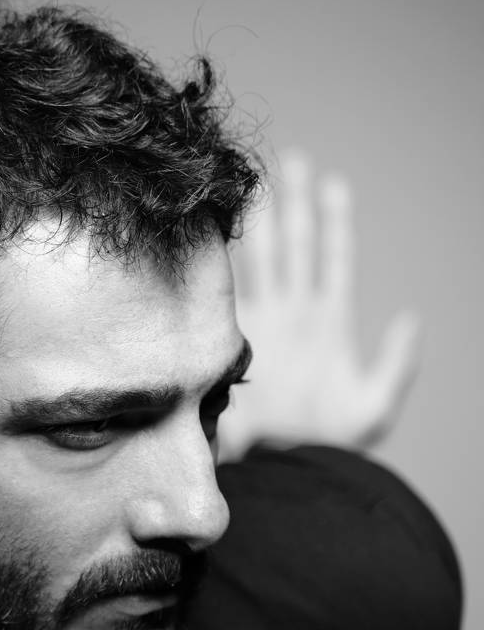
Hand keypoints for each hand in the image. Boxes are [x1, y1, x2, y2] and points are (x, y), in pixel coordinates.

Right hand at [219, 151, 420, 461]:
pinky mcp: (237, 339)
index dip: (334, 223)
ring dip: (263, 221)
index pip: (334, 261)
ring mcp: (265, 324)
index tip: (333, 183)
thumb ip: (394, 362)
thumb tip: (409, 316)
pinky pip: (232, 291)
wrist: (281, 469)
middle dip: (294, 204)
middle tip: (290, 160)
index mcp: (329, 325)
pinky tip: (219, 232)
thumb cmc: (328, 446)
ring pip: (263, 260)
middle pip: (295, 248)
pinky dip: (227, 260)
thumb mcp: (375, 406)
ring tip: (260, 180)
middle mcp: (295, 317)